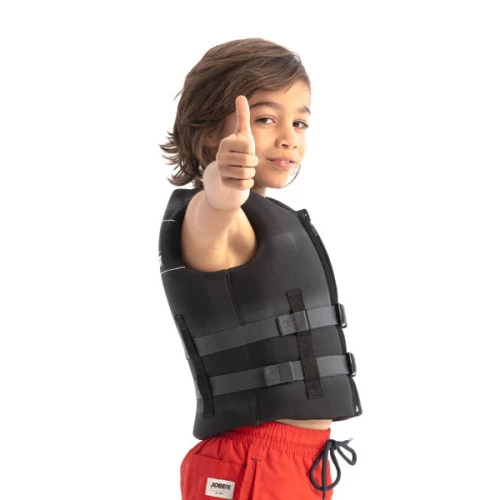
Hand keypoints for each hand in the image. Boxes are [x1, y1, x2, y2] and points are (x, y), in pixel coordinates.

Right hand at [203, 96, 258, 210]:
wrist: (226, 174)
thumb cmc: (238, 151)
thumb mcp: (242, 134)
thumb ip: (243, 116)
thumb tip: (240, 95)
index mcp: (225, 143)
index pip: (249, 146)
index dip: (252, 150)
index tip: (245, 151)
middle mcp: (220, 156)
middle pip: (250, 161)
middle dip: (253, 163)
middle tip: (246, 162)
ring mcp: (221, 171)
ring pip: (247, 173)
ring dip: (250, 173)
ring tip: (244, 170)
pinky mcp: (224, 184)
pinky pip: (244, 185)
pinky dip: (247, 183)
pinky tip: (241, 179)